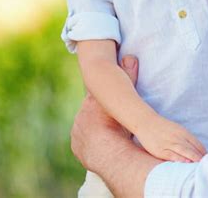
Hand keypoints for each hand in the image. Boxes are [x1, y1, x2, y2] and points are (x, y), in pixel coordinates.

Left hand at [71, 56, 137, 173]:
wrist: (108, 150)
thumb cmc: (119, 122)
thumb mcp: (127, 97)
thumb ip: (129, 77)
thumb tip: (131, 56)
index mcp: (92, 102)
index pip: (97, 95)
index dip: (105, 96)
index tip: (112, 99)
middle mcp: (81, 115)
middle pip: (91, 110)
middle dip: (100, 112)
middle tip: (112, 118)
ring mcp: (77, 132)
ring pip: (86, 126)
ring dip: (95, 128)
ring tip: (110, 133)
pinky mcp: (77, 147)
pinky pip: (84, 142)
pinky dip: (92, 143)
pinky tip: (103, 145)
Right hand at [136, 113, 206, 162]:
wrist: (146, 121)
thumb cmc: (162, 127)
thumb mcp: (176, 129)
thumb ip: (185, 138)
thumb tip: (195, 148)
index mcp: (183, 132)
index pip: (197, 144)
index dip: (203, 153)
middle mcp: (178, 137)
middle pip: (192, 148)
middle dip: (200, 157)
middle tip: (207, 165)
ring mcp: (169, 143)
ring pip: (184, 151)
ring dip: (193, 158)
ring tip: (200, 166)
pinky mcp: (160, 149)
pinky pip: (171, 155)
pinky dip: (179, 159)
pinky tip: (184, 163)